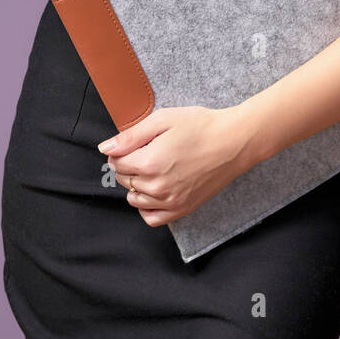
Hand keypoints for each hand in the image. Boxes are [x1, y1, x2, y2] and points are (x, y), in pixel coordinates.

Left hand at [97, 106, 251, 225]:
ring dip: (136, 184)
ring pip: (134, 199)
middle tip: (145, 151)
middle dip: (128, 165)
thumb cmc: (201, 126)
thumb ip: (131, 136)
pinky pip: (151, 218)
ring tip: (152, 168)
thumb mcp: (163, 120)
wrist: (233, 142)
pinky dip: (146, 207)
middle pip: (124, 180)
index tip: (132, 144)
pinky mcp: (182, 209)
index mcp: (149, 162)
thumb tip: (105, 148)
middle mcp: (157, 186)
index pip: (116, 162)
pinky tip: (154, 190)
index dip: (120, 151)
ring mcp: (170, 201)